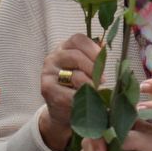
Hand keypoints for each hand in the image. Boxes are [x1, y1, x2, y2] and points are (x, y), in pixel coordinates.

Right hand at [37, 34, 100, 150]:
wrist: (62, 110)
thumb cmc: (77, 87)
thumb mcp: (86, 70)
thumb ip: (94, 59)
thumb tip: (105, 46)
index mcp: (65, 48)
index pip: (78, 40)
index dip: (93, 49)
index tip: (103, 60)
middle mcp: (54, 57)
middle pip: (76, 56)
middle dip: (93, 69)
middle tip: (103, 81)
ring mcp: (48, 72)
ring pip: (74, 75)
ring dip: (89, 85)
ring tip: (95, 92)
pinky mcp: (46, 88)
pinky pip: (68, 93)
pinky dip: (80, 98)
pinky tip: (84, 101)